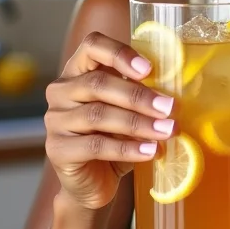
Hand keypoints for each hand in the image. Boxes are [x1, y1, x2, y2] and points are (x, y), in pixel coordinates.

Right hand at [44, 32, 174, 209]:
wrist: (93, 182)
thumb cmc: (115, 137)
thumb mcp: (129, 110)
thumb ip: (141, 93)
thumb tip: (174, 93)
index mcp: (78, 70)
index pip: (92, 46)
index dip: (120, 53)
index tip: (149, 69)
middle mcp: (61, 91)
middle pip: (98, 83)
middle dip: (139, 95)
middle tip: (170, 107)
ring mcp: (55, 120)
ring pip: (98, 115)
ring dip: (138, 123)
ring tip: (167, 131)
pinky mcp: (57, 150)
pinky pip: (95, 146)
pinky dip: (128, 148)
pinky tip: (150, 151)